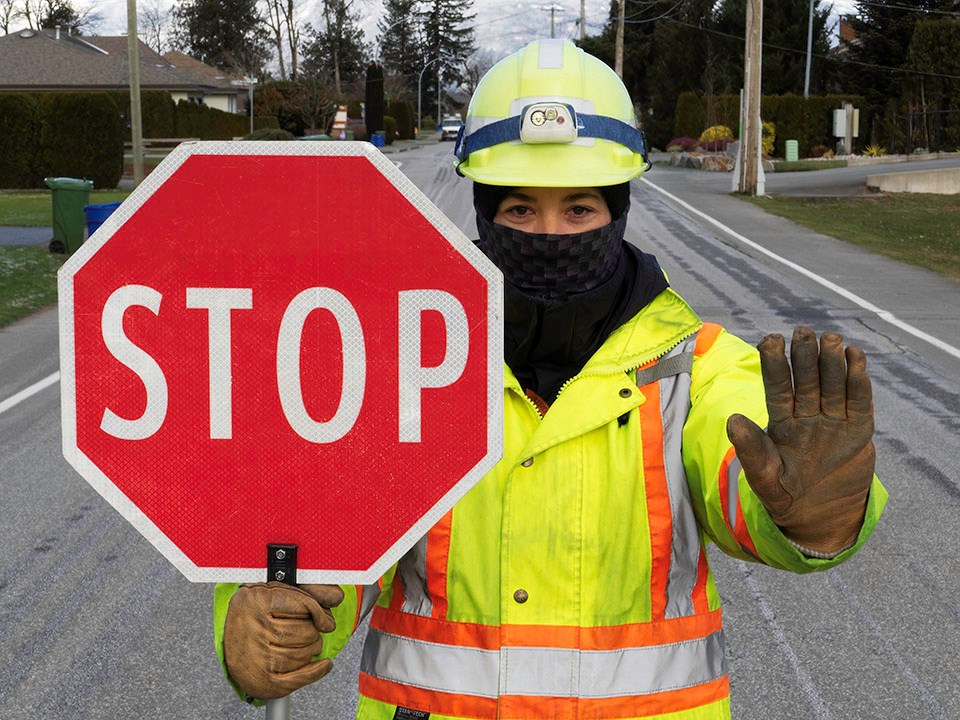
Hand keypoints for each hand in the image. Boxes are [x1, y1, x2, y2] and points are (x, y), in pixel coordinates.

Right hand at [223, 582, 343, 699]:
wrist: (229, 638)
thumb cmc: (259, 611)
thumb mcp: (279, 591)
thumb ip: (310, 589)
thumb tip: (337, 597)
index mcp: (256, 600)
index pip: (304, 605)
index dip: (320, 612)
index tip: (323, 618)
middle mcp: (252, 628)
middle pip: (307, 632)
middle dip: (315, 632)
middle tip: (308, 631)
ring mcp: (255, 656)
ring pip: (305, 654)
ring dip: (313, 649)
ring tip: (306, 644)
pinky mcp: (261, 680)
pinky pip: (298, 678)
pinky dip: (316, 671)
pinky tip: (324, 664)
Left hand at [726, 327, 875, 553]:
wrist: (818, 518)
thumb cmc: (783, 497)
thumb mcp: (764, 477)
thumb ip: (751, 449)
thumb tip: (732, 420)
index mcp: (780, 423)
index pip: (776, 388)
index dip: (774, 364)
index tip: (770, 339)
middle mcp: (806, 417)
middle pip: (806, 381)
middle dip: (804, 356)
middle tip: (804, 332)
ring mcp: (833, 422)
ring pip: (832, 386)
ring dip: (832, 362)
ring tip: (831, 339)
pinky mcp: (859, 431)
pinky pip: (859, 403)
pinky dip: (859, 382)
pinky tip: (856, 358)